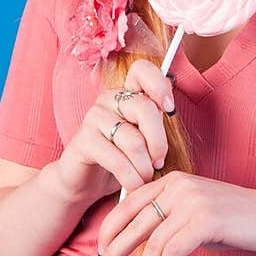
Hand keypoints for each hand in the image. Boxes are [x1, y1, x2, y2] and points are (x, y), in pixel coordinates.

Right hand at [52, 59, 175, 202]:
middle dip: (159, 142)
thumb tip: (172, 113)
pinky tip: (132, 185)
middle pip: (145, 109)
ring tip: (145, 179)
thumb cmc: (119, 160)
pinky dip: (131, 177)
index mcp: (126, 94)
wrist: (84, 183)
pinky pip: (117, 159)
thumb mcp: (142, 140)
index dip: (160, 85)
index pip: (142, 70)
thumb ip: (155, 125)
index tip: (169, 109)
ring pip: (133, 140)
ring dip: (145, 167)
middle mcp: (108, 100)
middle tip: (158, 163)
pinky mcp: (83, 140)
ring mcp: (94, 118)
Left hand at [94, 171, 255, 255]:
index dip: (109, 231)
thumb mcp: (196, 214)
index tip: (100, 254)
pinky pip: (173, 251)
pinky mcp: (206, 220)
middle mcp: (178, 187)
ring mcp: (192, 202)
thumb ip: (169, 221)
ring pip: (152, 243)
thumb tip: (140, 247)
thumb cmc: (237, 220)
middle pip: (133, 224)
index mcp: (171, 181)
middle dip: (113, 254)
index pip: (127, 205)